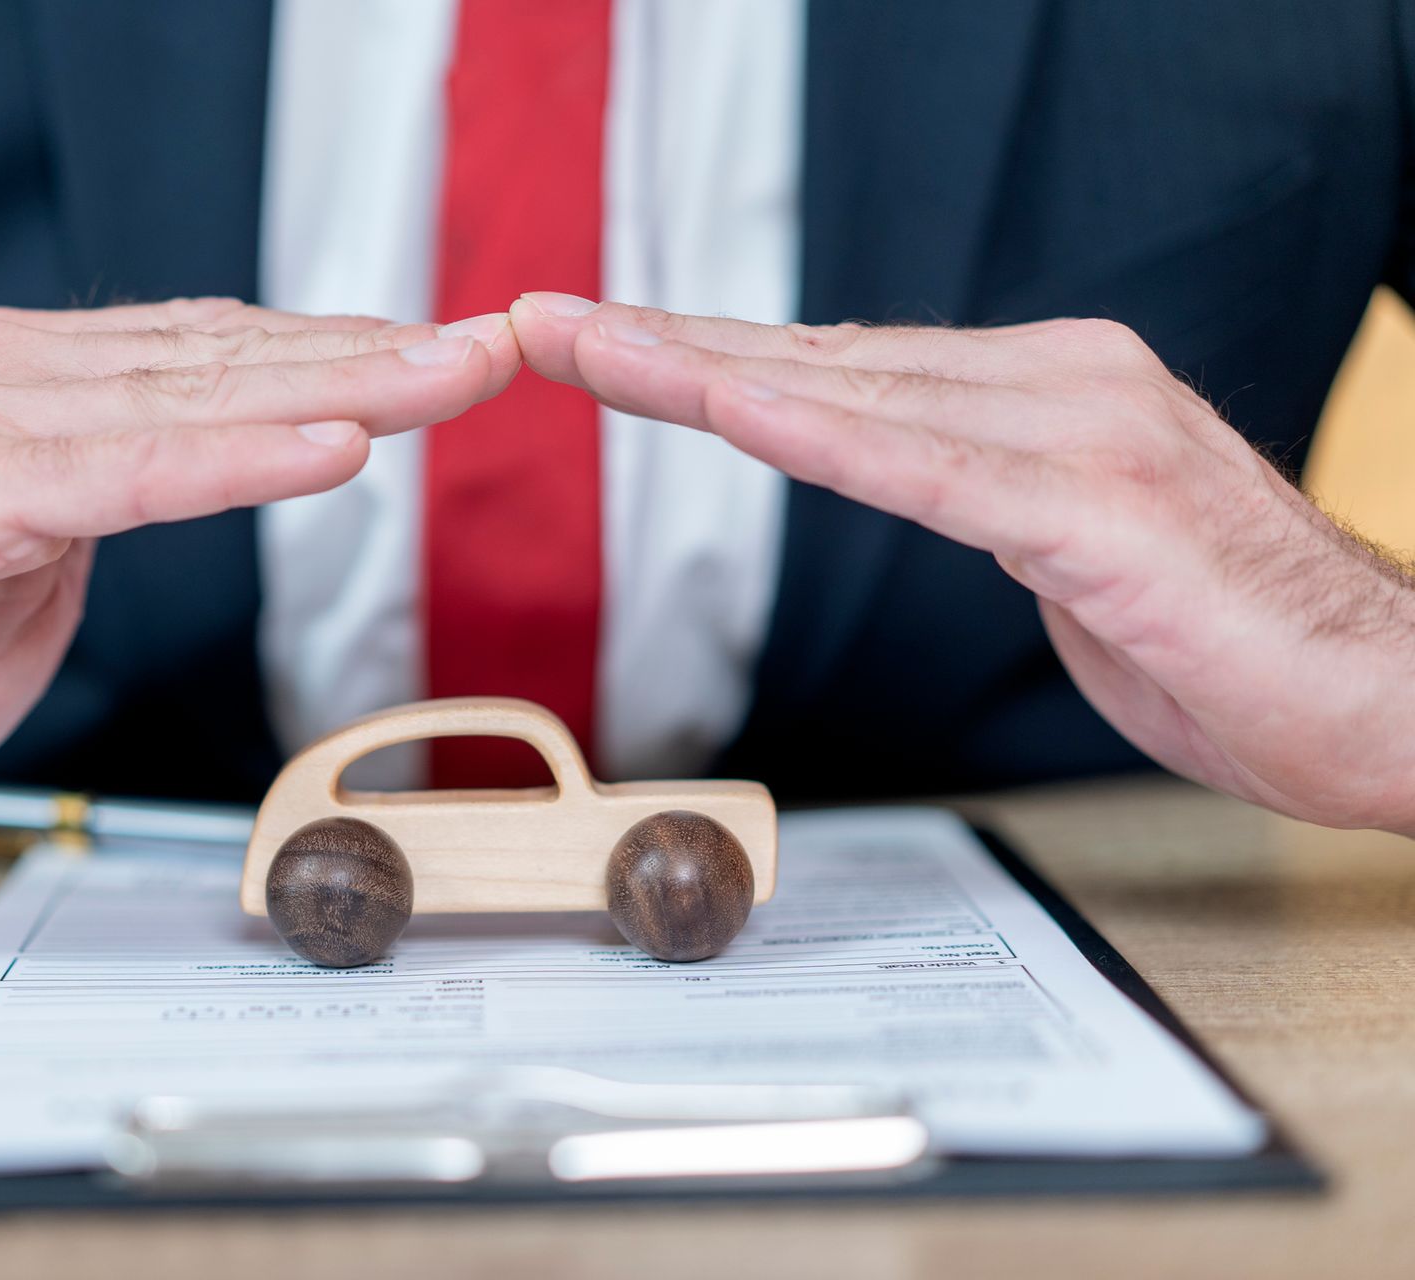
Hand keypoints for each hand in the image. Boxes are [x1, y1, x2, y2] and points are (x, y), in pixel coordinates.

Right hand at [0, 300, 518, 913]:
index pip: (214, 354)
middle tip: (498, 347)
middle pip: (226, 356)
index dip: (342, 354)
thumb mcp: (43, 561)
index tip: (452, 358)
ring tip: (456, 379)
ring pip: (197, 397)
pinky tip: (340, 444)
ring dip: (342, 387)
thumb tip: (219, 454)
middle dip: (376, 355)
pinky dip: (242, 459)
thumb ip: (120, 491)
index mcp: (23, 382)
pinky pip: (135, 472)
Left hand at [511, 293, 1414, 833]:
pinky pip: (924, 471)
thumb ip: (984, 498)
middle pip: (818, 360)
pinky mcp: (1096, 510)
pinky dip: (816, 439)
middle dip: (667, 343)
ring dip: (700, 371)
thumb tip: (909, 474)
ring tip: (584, 348)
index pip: (839, 368)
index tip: (602, 343)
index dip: (709, 355)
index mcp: (1042, 393)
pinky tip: (726, 410)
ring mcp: (1078, 435)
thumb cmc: (1233, 641)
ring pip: (849, 395)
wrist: (1387, 699)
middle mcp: (1054, 385)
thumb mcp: (1069, 553)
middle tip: (543, 323)